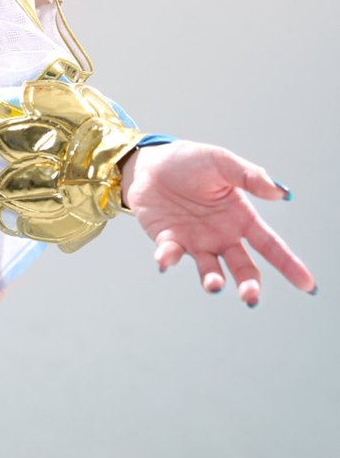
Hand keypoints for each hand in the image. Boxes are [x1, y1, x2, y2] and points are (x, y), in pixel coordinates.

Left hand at [121, 140, 315, 304]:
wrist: (150, 163)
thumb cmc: (190, 162)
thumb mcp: (221, 161)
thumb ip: (249, 176)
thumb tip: (281, 192)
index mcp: (240, 218)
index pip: (270, 245)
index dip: (290, 265)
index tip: (308, 285)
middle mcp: (222, 236)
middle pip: (243, 268)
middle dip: (249, 284)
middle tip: (250, 296)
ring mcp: (196, 242)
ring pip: (211, 271)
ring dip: (213, 280)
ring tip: (215, 284)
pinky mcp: (169, 241)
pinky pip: (171, 255)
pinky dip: (168, 259)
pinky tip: (165, 260)